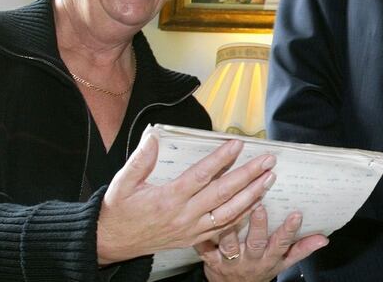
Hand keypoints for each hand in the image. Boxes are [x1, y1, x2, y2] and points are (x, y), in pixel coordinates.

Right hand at [96, 134, 276, 263]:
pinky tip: (256, 202)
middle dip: (248, 175)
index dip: (221, 159)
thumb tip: (153, 138)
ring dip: (252, 195)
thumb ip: (139, 161)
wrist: (113, 243)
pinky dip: (242, 215)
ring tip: (269, 179)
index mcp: (168, 198)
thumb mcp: (122, 184)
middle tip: (267, 161)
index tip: (237, 144)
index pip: (201, 175)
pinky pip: (224, 228)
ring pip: (229, 213)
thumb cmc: (119, 211)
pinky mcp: (195, 239)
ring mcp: (192, 229)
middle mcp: (184, 215)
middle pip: (223, 193)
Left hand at [195, 208, 327, 280]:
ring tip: (231, 206)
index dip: (289, 231)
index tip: (296, 214)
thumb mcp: (282, 263)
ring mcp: (230, 261)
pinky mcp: (210, 260)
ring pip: (228, 243)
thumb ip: (301, 250)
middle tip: (260, 205)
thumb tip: (323, 239)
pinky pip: (205, 247)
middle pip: (255, 243)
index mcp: (268, 259)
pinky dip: (202, 236)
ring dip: (229, 226)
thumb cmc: (260, 271)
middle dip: (258, 226)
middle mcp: (250, 260)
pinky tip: (202, 218)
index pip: (281, 244)